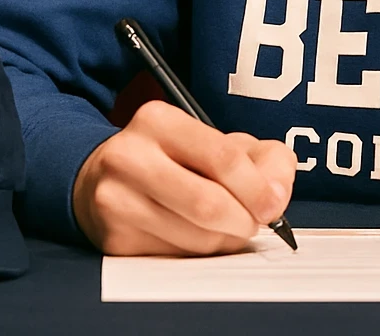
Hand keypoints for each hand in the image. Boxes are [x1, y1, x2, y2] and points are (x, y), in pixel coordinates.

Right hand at [72, 100, 296, 255]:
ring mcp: (116, 200)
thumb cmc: (171, 159)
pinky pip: (176, 258)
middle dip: (244, 220)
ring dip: (224, 241)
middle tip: (253, 223)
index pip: (221, 157)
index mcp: (158, 121)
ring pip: (195, 238)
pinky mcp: (114, 239)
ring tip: (224, 227)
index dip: (256, 187)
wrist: (101, 178)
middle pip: (208, 204)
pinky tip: (194, 235)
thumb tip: (277, 194)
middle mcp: (130, 156)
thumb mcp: (215, 141)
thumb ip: (261, 158)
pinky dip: (198, 254)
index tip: (273, 205)